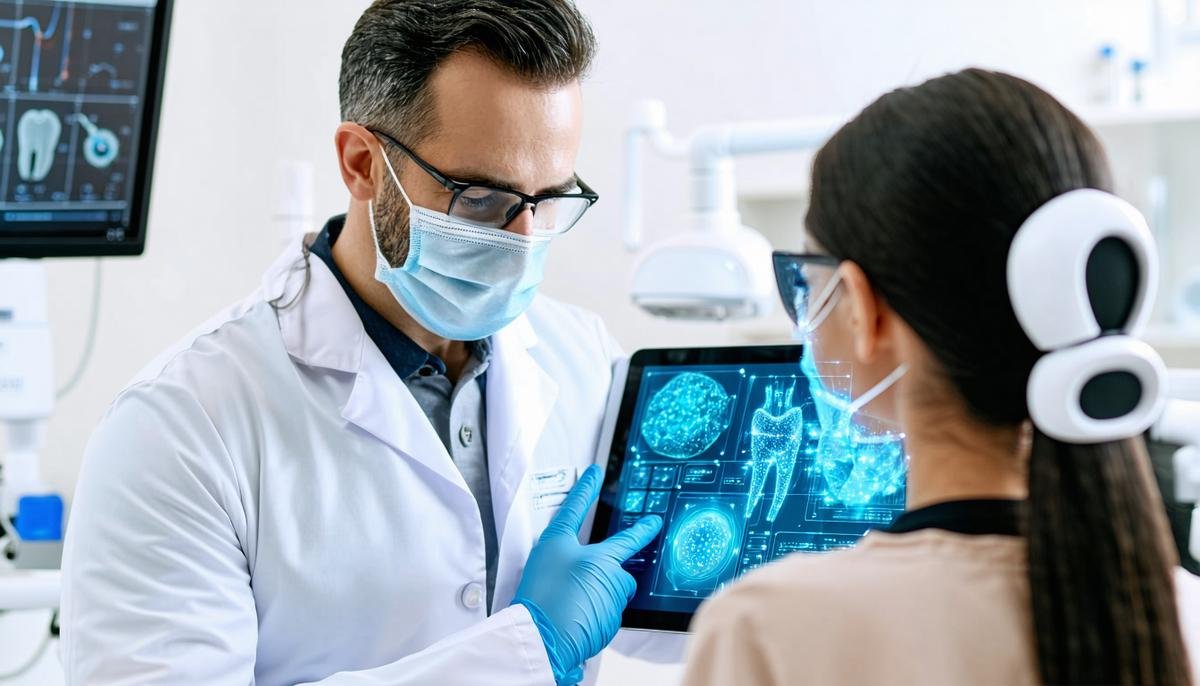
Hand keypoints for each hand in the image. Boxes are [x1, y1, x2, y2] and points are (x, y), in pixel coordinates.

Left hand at [512, 465, 662, 685]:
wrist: (544, 650)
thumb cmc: (564, 606)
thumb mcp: (603, 575)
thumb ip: (618, 571)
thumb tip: (620, 584)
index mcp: (558, 541)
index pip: (578, 505)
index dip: (588, 487)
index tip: (594, 471)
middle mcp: (557, 561)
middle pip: (600, 552)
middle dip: (614, 563)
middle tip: (627, 560)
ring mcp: (560, 588)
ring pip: (604, 581)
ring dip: (610, 593)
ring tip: (599, 608)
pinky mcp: (566, 612)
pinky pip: (597, 605)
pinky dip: (603, 611)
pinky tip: (598, 622)